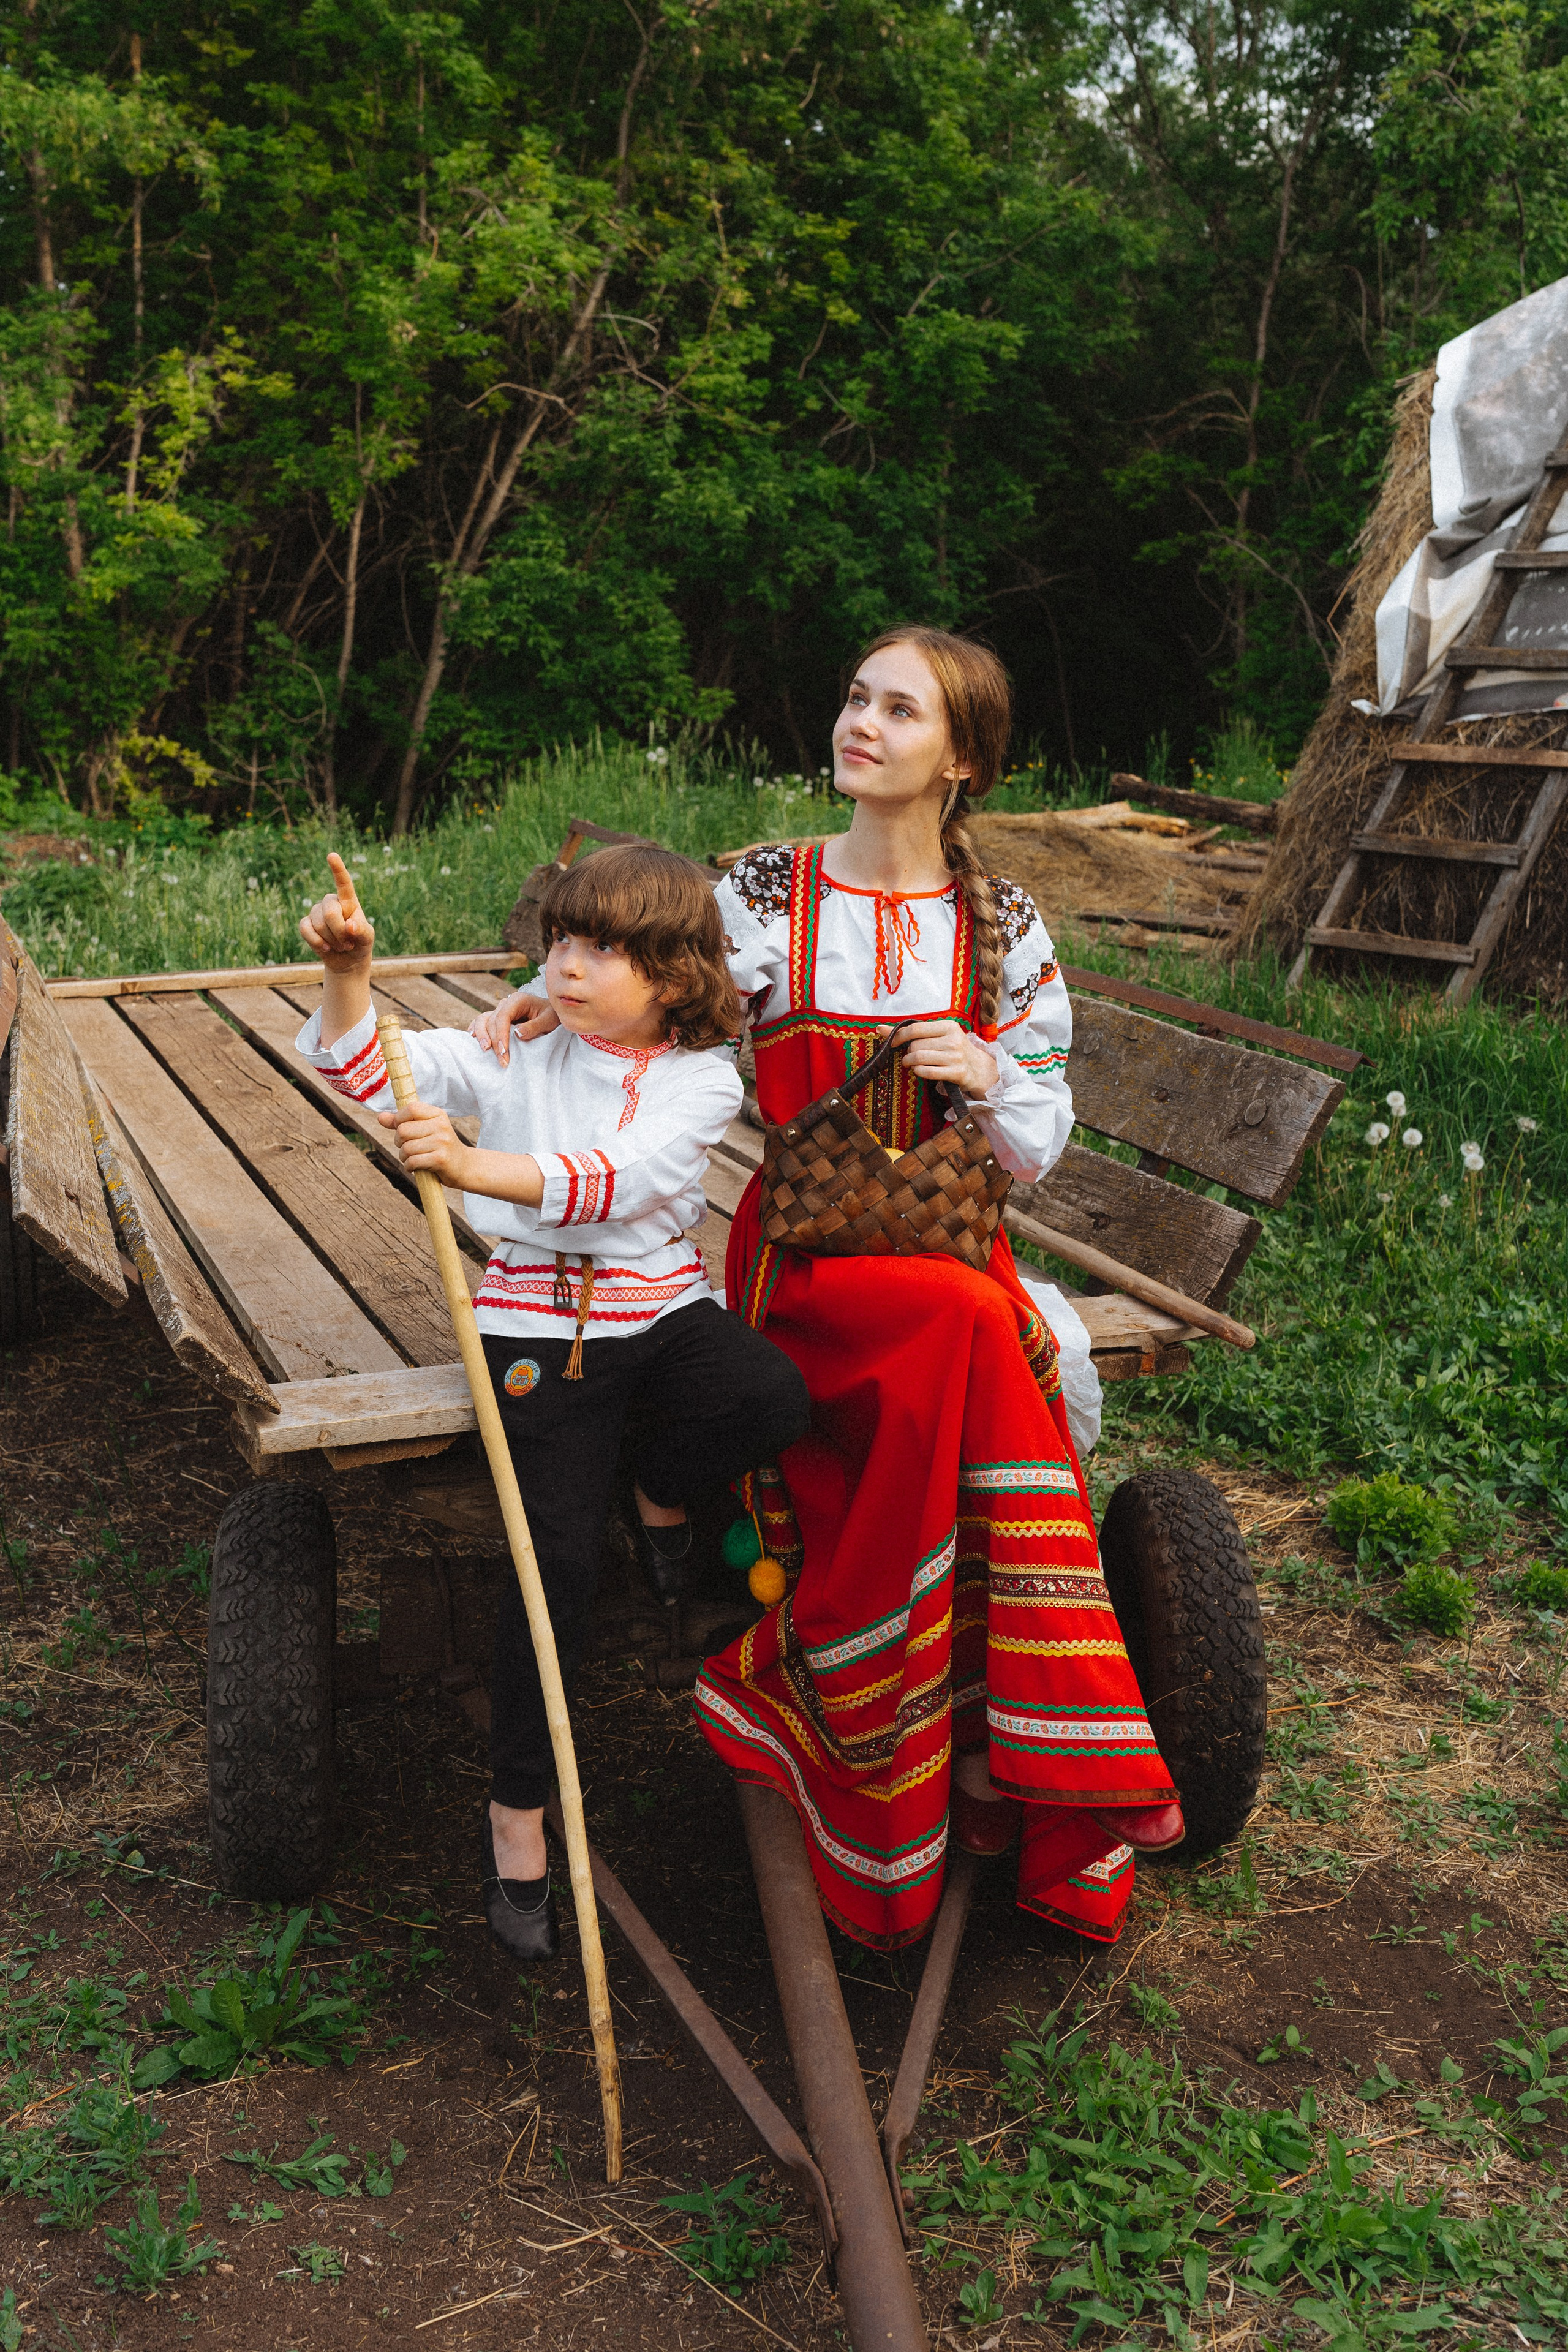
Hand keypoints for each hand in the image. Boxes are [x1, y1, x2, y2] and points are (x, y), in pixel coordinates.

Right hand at [300, 852, 374, 970]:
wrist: (347, 960)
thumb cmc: (360, 943)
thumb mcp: (367, 938)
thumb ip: (362, 930)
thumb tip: (350, 925)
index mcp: (348, 901)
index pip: (343, 883)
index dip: (337, 869)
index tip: (332, 855)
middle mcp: (331, 902)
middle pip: (330, 912)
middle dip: (340, 932)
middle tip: (348, 943)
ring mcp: (317, 912)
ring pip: (318, 923)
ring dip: (332, 940)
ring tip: (340, 946)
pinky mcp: (306, 924)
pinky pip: (305, 929)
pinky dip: (317, 942)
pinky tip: (326, 947)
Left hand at [380, 1096, 469, 1184]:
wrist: (463, 1166)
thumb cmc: (439, 1147)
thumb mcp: (424, 1130)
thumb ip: (402, 1123)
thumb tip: (380, 1117)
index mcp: (437, 1114)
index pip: (410, 1108)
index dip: (399, 1120)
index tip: (401, 1129)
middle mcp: (441, 1125)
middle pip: (403, 1130)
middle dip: (399, 1143)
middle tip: (408, 1148)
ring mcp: (442, 1142)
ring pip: (406, 1148)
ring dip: (404, 1157)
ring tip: (412, 1159)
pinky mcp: (440, 1159)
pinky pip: (412, 1161)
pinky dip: (409, 1167)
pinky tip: (415, 1167)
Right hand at [469, 986, 558, 1063]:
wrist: (551, 1014)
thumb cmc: (552, 1016)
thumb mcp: (549, 1021)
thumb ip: (534, 1026)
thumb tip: (517, 1033)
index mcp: (518, 1000)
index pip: (503, 1017)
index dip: (501, 1035)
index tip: (504, 1052)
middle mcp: (506, 1004)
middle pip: (491, 1021)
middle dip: (494, 1042)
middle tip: (502, 1061)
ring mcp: (500, 1011)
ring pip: (482, 1020)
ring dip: (481, 1036)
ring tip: (485, 1051)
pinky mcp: (497, 1019)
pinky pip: (482, 1022)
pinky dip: (476, 1030)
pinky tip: (473, 1039)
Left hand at [880, 1019, 997, 1098]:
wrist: (978, 1068)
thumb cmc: (953, 1050)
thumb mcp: (937, 1036)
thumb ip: (910, 1032)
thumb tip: (879, 1029)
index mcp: (948, 1026)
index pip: (915, 1028)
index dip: (898, 1036)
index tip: (891, 1043)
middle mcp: (953, 1040)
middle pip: (916, 1045)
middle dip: (908, 1052)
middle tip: (911, 1056)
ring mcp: (956, 1057)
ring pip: (919, 1058)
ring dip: (911, 1063)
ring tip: (912, 1064)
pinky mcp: (957, 1073)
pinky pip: (927, 1072)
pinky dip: (919, 1072)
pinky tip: (920, 1071)